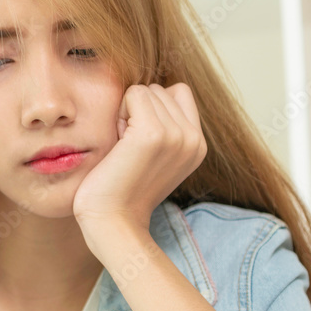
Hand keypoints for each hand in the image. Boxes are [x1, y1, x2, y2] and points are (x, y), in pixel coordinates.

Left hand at [72, 82, 206, 249]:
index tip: (138, 143)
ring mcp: (176, 135)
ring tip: (123, 148)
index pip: (179, 92)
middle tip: (128, 149)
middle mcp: (193, 139)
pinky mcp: (153, 134)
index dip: (152, 109)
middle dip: (137, 111)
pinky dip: (119, 112)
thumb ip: (164, 126)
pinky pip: (134, 93)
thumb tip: (150, 91)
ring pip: (147, 90)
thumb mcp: (154, 157)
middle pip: (161, 89)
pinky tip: (117, 144)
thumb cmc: (120, 190)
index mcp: (197, 145)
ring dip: (126, 112)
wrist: (112, 222)